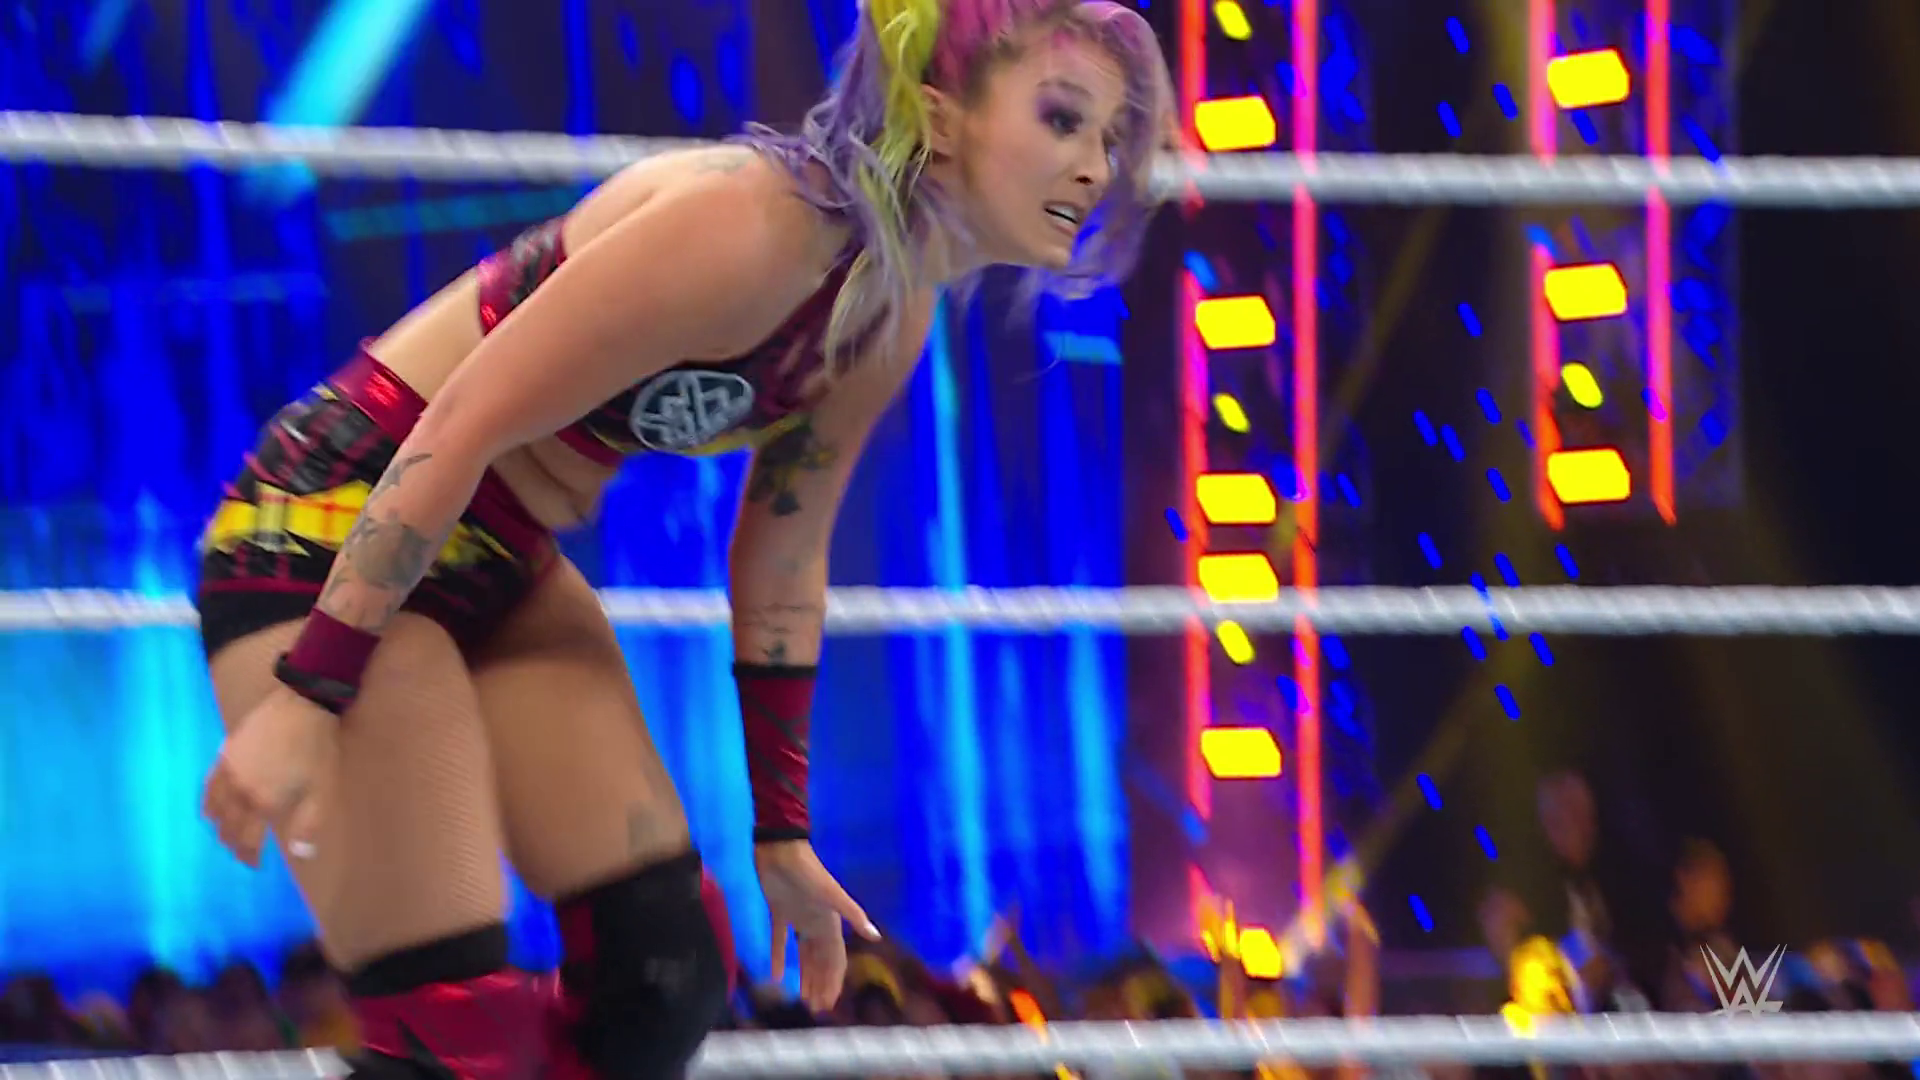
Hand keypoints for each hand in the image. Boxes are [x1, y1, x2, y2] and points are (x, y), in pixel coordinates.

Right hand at [202, 684, 337, 865]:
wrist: (302, 705)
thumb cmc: (316, 749)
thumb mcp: (321, 789)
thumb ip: (308, 824)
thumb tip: (301, 855)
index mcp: (263, 802)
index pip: (248, 840)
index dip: (250, 857)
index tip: (255, 865)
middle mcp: (239, 792)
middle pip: (228, 828)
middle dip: (233, 845)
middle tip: (241, 854)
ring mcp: (227, 772)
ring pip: (213, 809)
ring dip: (218, 827)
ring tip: (227, 835)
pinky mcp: (224, 755)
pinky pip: (208, 786)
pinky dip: (207, 803)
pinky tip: (210, 809)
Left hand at [754, 841, 879, 1010]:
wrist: (781, 849)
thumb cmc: (808, 870)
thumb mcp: (832, 894)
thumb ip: (853, 915)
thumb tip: (876, 936)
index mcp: (830, 922)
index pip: (836, 958)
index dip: (834, 980)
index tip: (830, 1003)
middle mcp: (817, 923)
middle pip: (821, 961)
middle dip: (821, 984)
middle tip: (816, 1008)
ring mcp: (798, 918)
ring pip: (803, 954)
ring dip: (804, 976)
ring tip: (802, 997)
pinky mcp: (778, 912)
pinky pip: (779, 940)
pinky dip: (777, 958)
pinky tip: (775, 976)